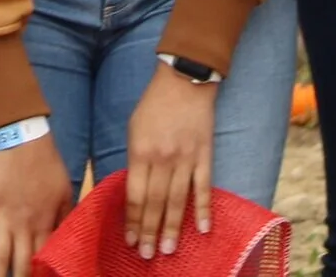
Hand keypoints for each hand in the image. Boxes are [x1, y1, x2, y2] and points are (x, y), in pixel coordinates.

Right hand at [0, 134, 72, 276]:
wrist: (21, 137)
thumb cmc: (45, 162)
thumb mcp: (64, 190)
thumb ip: (65, 216)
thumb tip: (69, 236)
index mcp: (43, 223)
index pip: (45, 258)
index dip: (43, 273)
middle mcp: (23, 227)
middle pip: (22, 265)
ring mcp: (0, 219)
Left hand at [124, 64, 217, 259]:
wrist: (184, 80)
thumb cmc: (154, 104)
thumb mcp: (133, 128)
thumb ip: (134, 159)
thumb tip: (135, 190)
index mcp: (140, 152)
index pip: (135, 195)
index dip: (133, 220)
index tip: (130, 240)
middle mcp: (162, 159)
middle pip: (155, 203)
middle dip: (150, 232)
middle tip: (147, 255)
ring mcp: (185, 158)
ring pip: (178, 200)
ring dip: (173, 227)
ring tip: (169, 249)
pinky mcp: (205, 155)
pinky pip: (204, 187)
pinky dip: (204, 209)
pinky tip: (204, 229)